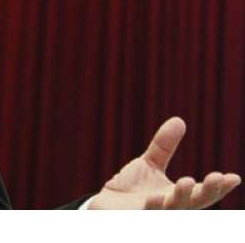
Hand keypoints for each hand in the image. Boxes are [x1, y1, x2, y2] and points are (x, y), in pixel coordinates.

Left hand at [89, 117, 240, 208]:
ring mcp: (153, 215)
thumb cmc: (132, 189)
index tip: (233, 177)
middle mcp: (170, 209)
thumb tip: (179, 120)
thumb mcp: (150, 164)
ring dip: (180, 197)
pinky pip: (145, 213)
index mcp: (178, 196)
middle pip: (193, 203)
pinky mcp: (134, 217)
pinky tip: (154, 197)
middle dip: (206, 191)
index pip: (203, 193)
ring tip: (186, 182)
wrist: (105, 206)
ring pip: (171, 209)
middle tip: (216, 177)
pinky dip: (152, 207)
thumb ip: (164, 146)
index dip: (219, 187)